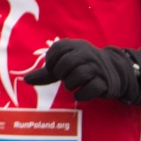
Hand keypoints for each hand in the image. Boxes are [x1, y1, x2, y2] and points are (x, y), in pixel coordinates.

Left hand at [22, 40, 138, 102]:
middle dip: (61, 73)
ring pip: (79, 75)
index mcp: (76, 46)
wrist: (114, 72)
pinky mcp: (105, 82)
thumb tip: (26, 80)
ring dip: (70, 84)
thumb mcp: (65, 66)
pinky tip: (80, 93)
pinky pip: (90, 89)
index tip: (54, 69)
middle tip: (64, 78)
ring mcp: (97, 68)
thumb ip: (46, 73)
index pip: (57, 49)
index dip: (51, 62)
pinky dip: (81, 95)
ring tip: (72, 85)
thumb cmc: (83, 68)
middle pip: (67, 63)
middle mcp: (87, 54)